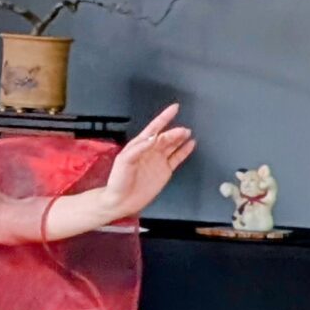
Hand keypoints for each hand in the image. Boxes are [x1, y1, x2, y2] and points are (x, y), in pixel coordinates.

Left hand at [102, 103, 196, 218]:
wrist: (121, 200)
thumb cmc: (118, 180)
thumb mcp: (125, 161)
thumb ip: (140, 148)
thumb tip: (154, 138)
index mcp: (139, 145)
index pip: (154, 128)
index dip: (164, 118)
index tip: (174, 108)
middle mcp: (150, 151)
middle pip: (166, 137)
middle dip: (175, 132)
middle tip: (184, 130)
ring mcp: (158, 160)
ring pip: (172, 145)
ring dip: (180, 138)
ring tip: (189, 133)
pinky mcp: (165, 171)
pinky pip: (177, 158)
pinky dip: (184, 151)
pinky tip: (190, 145)